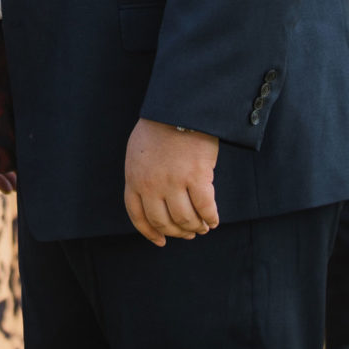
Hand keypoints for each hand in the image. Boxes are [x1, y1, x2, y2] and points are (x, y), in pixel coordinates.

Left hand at [124, 118, 220, 246]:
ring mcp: (174, 182)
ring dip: (196, 227)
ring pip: (185, 219)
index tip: (161, 241)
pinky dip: (211, 218)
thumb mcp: (138, 153)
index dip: (150, 233)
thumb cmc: (160, 127)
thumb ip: (142, 176)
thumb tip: (153, 201)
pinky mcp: (197, 177)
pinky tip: (214, 220)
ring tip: (203, 227)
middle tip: (189, 233)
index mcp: (134, 178)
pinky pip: (205, 208)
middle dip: (177, 232)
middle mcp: (152, 185)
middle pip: (163, 222)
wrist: (179, 108)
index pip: (138, 216)